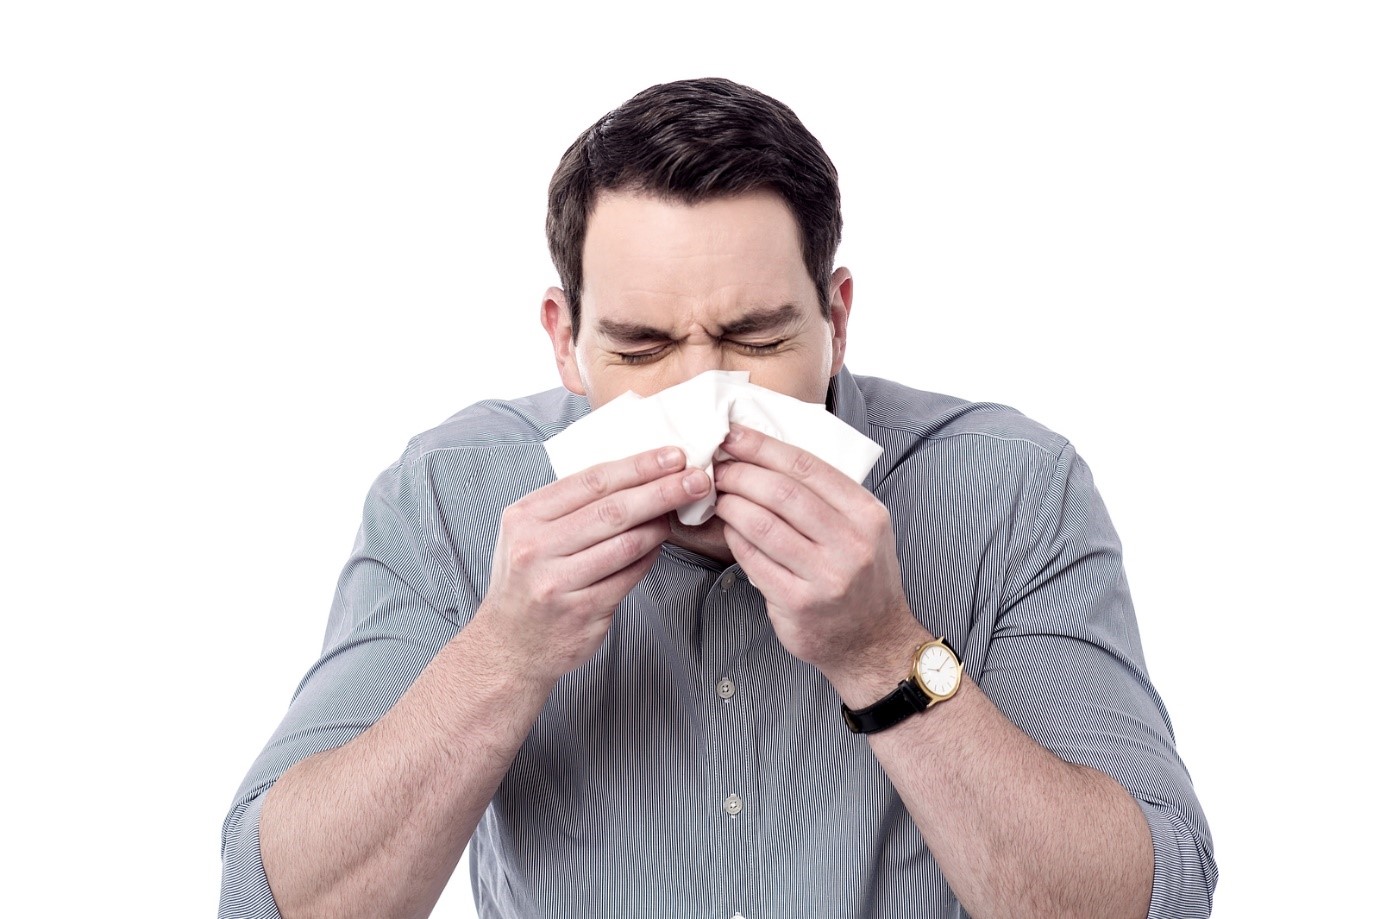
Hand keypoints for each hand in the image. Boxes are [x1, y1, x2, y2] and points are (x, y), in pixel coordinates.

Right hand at [477, 446, 710, 681]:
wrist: (508, 646)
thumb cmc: (527, 581)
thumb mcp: (530, 533)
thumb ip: (570, 506)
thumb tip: (635, 475)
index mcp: (525, 517)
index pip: (591, 481)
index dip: (638, 466)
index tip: (672, 456)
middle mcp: (536, 548)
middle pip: (613, 510)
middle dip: (661, 490)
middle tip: (696, 479)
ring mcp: (559, 583)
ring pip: (626, 544)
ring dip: (660, 526)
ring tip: (679, 513)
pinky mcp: (582, 612)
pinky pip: (629, 576)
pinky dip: (649, 558)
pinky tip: (658, 546)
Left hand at [713, 425, 921, 688]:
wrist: (875, 643)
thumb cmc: (861, 578)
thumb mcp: (863, 529)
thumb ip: (826, 497)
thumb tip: (765, 457)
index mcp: (867, 515)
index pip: (807, 467)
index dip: (763, 447)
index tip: (734, 435)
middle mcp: (852, 544)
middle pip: (782, 492)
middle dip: (741, 473)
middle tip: (717, 467)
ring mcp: (826, 576)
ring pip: (763, 525)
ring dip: (731, 504)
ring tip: (716, 494)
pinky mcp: (799, 604)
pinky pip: (754, 561)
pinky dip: (733, 539)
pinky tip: (726, 528)